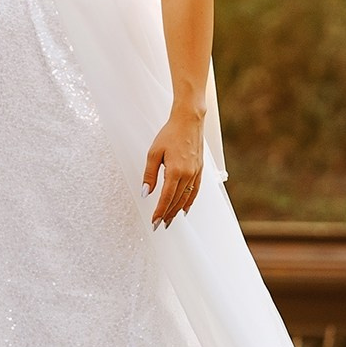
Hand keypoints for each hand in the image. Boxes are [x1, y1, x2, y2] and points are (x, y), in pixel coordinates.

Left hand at [142, 107, 204, 227]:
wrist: (189, 121)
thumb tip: (146, 193)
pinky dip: (190, 201)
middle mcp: (188, 174)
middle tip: (160, 225)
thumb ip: (150, 175)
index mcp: (175, 171)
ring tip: (170, 219)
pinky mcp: (199, 170)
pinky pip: (195, 190)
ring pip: (186, 198)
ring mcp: (195, 173)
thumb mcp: (154, 153)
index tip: (154, 222)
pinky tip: (185, 209)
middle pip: (177, 201)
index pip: (166, 197)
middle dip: (168, 214)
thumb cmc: (170, 134)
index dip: (159, 211)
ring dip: (178, 210)